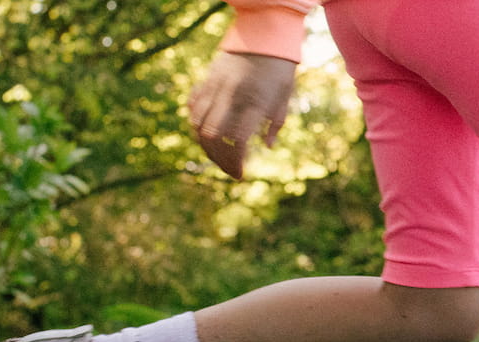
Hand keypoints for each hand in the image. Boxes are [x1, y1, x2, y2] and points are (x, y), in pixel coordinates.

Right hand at [188, 52, 295, 178]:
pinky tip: (205, 133)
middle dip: (219, 160)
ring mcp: (216, 86)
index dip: (235, 162)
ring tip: (217, 156)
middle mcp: (232, 95)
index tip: (240, 174)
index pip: (237, 141)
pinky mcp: (207, 78)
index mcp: (255, 102)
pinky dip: (195, 123)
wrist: (264, 31)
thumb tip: (267, 147)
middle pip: (213, 137)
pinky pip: (193, 106)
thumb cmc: (280, 67)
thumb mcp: (285, 97)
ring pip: (198, 123)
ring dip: (205, 145)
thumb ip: (276, 124)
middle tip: (229, 170)